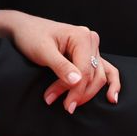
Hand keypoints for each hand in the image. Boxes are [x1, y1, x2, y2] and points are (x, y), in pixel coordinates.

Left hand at [0, 9, 120, 112]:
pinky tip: (111, 98)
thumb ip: (61, 66)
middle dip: (79, 93)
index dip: (76, 90)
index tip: (65, 105)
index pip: (85, 70)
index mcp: (82, 36)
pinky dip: (110, 83)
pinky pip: (105, 70)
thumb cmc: (31, 37)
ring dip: (86, 93)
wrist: (25, 29)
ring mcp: (92, 47)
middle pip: (94, 75)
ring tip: (71, 105)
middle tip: (64, 107)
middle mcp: (91, 40)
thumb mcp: (42, 51)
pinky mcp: (89, 54)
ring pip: (99, 76)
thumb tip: (77, 81)